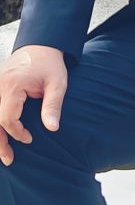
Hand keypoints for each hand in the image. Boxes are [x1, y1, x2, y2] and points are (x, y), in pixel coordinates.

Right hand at [0, 45, 67, 166]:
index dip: (17, 133)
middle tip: (9, 160)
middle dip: (0, 141)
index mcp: (13, 85)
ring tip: (3, 153)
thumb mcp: (57, 83)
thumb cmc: (50, 64)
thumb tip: (52, 129)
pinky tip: (1, 135)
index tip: (30, 139)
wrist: (41, 44)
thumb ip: (53, 106)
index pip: (7, 118)